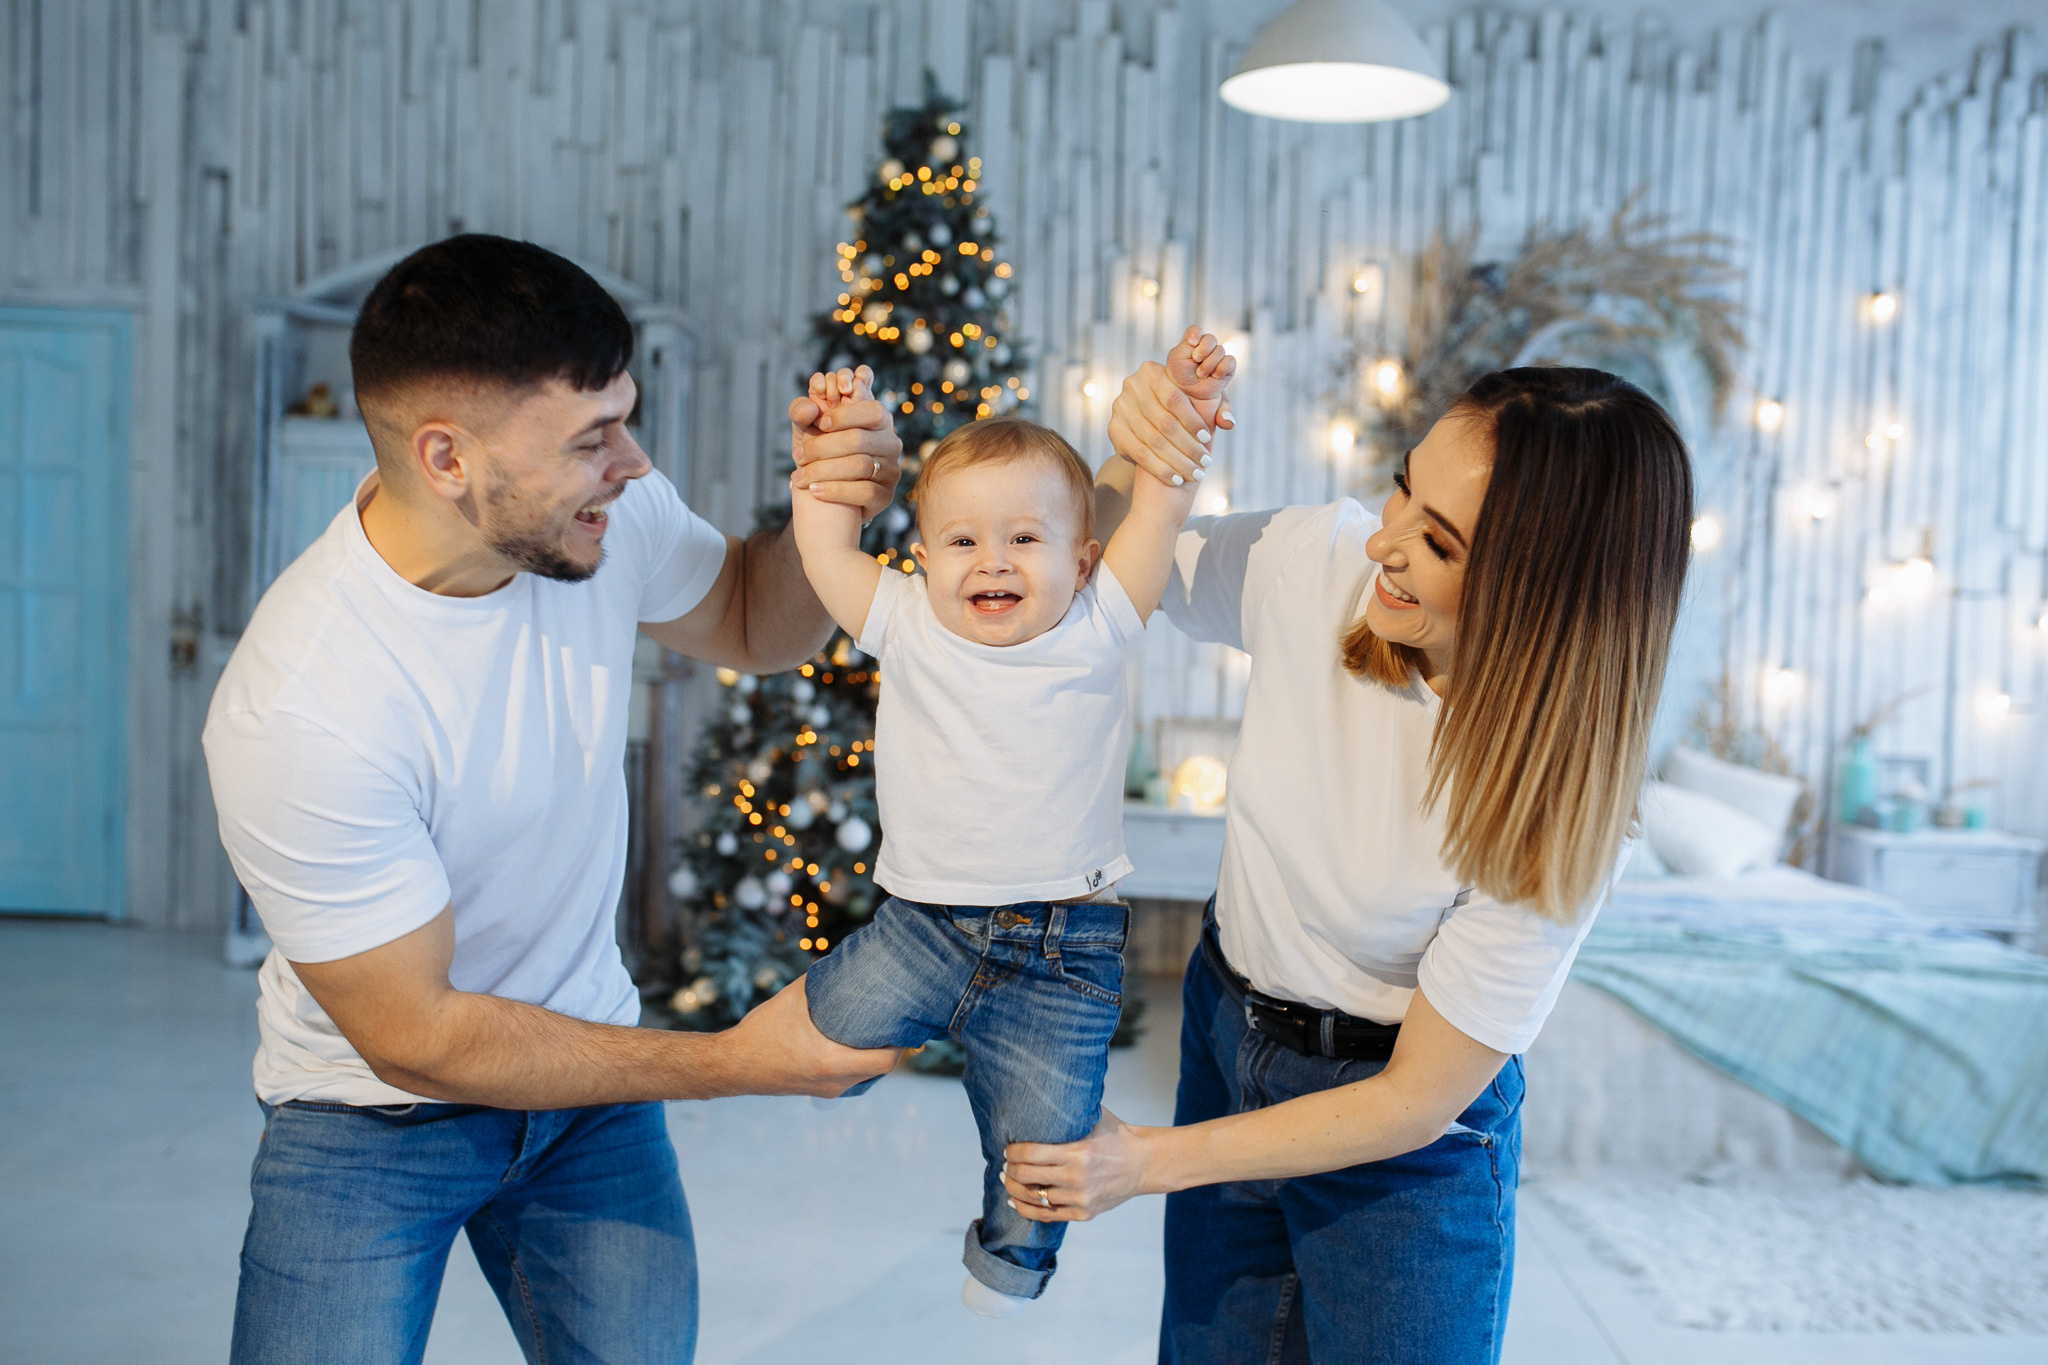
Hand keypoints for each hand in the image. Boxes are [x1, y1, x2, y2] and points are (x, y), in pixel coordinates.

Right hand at [721, 975, 899, 1097]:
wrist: (731, 1066)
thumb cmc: (760, 1032)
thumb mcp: (792, 1000)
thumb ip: (821, 982)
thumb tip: (844, 961)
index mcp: (831, 1063)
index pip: (886, 1061)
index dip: (902, 1042)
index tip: (907, 1021)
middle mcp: (834, 1083)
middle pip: (880, 1068)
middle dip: (891, 1045)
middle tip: (896, 1018)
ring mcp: (828, 1091)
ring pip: (867, 1074)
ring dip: (875, 1054)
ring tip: (879, 1027)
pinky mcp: (819, 1091)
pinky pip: (852, 1078)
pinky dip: (860, 1061)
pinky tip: (856, 1041)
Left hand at [790, 365, 901, 521]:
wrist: (823, 493)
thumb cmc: (819, 453)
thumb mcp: (807, 427)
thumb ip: (801, 410)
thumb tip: (809, 409)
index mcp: (879, 421)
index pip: (872, 412)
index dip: (844, 416)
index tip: (819, 424)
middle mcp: (891, 444)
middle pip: (859, 440)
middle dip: (822, 448)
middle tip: (798, 456)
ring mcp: (892, 471)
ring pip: (860, 466)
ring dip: (823, 470)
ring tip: (800, 477)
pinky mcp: (886, 496)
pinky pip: (865, 492)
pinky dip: (836, 490)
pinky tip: (815, 490)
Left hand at [1000, 1107, 1156, 1222]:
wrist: (1144, 1164)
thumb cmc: (1117, 1136)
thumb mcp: (1095, 1117)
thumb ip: (1070, 1111)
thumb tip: (1041, 1093)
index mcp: (1078, 1152)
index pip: (1031, 1153)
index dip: (1012, 1151)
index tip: (1007, 1148)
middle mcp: (1078, 1177)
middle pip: (1027, 1177)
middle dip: (1010, 1170)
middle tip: (1004, 1164)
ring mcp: (1081, 1198)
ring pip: (1034, 1198)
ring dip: (1014, 1189)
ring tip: (1007, 1180)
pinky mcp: (1084, 1213)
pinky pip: (1047, 1216)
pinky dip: (1027, 1208)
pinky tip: (1016, 1200)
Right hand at [1109, 332, 1234, 492]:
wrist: (1148, 421)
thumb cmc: (1182, 408)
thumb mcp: (1201, 401)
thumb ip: (1219, 407)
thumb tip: (1229, 423)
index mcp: (1152, 371)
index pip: (1174, 398)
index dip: (1192, 421)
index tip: (1208, 439)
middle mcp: (1131, 386)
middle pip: (1164, 422)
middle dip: (1188, 446)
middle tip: (1205, 462)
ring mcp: (1119, 408)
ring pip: (1153, 441)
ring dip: (1177, 461)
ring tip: (1195, 473)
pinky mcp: (1114, 429)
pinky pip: (1140, 453)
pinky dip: (1160, 469)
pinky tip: (1176, 479)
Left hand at [1165, 326, 1234, 402]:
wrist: (1189, 395)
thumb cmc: (1180, 376)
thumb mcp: (1176, 358)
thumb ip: (1185, 345)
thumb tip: (1197, 339)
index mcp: (1192, 342)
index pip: (1196, 330)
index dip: (1196, 333)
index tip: (1191, 342)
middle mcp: (1206, 347)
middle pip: (1210, 338)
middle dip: (1203, 350)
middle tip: (1196, 360)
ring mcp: (1218, 356)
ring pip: (1220, 350)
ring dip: (1209, 364)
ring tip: (1201, 374)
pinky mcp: (1228, 367)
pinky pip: (1230, 360)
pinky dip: (1221, 368)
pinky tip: (1214, 376)